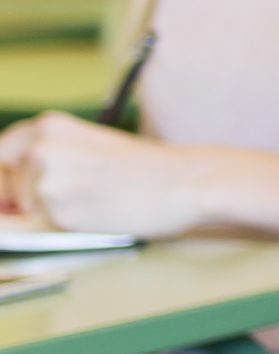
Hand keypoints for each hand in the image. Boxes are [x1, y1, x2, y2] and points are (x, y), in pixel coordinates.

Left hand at [0, 112, 196, 235]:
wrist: (186, 182)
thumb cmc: (146, 167)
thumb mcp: (89, 146)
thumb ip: (48, 159)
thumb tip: (8, 196)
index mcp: (48, 126)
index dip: (7, 176)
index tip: (14, 189)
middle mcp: (40, 148)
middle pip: (3, 183)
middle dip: (21, 196)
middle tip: (66, 198)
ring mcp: (46, 180)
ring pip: (25, 207)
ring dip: (48, 211)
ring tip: (93, 201)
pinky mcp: (58, 212)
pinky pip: (44, 227)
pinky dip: (65, 226)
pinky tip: (97, 213)